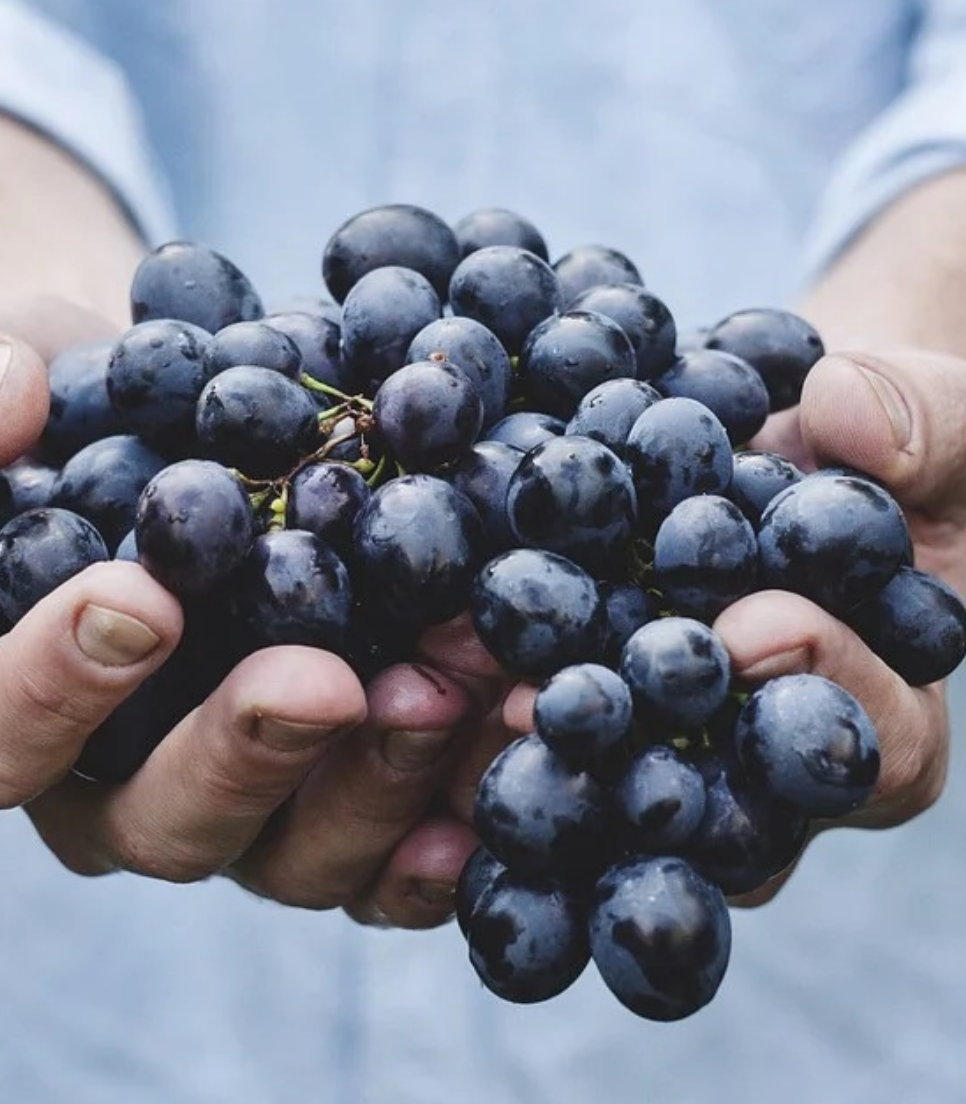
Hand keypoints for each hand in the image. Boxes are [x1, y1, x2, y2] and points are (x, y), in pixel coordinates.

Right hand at [0, 298, 493, 928]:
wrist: (223, 438)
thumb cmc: (110, 415)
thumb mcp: (40, 372)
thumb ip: (7, 395)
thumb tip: (13, 390)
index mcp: (34, 703)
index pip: (9, 726)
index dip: (56, 683)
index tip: (142, 600)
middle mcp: (132, 784)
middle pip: (163, 819)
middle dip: (244, 755)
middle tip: (322, 684)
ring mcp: (247, 813)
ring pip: (288, 855)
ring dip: (372, 785)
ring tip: (442, 696)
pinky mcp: (342, 815)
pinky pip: (383, 865)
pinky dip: (436, 842)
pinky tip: (483, 794)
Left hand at [486, 348, 965, 906]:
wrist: (801, 440)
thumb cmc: (894, 441)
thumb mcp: (946, 414)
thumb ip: (926, 419)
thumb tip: (846, 412)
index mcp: (891, 717)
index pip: (876, 740)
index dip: (822, 687)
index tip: (751, 626)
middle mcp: (772, 764)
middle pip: (721, 802)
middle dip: (639, 752)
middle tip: (553, 707)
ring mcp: (680, 746)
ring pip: (616, 783)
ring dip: (535, 749)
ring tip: (458, 696)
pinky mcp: (602, 706)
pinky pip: (550, 722)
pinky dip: (489, 694)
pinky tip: (420, 659)